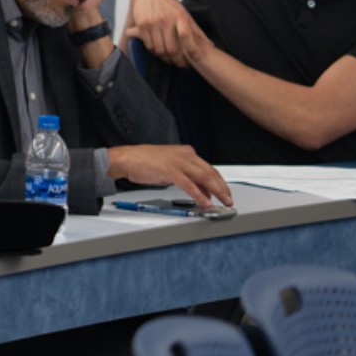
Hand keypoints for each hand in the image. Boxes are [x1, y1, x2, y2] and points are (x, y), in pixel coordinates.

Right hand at [107, 143, 233, 208]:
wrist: (126, 158)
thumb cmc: (143, 161)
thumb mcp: (169, 165)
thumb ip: (185, 174)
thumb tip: (199, 189)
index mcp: (185, 152)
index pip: (209, 168)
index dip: (219, 182)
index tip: (224, 192)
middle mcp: (185, 155)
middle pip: (211, 172)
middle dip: (222, 188)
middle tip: (228, 200)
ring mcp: (178, 162)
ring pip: (205, 178)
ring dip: (217, 192)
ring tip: (223, 203)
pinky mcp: (170, 171)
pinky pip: (190, 186)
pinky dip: (200, 196)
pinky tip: (205, 203)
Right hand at [122, 0, 200, 67]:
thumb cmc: (169, 5)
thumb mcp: (184, 14)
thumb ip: (195, 30)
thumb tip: (210, 45)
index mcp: (179, 16)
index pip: (186, 35)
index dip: (191, 49)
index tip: (195, 58)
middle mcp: (165, 19)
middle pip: (172, 48)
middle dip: (178, 60)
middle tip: (181, 64)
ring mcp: (153, 23)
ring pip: (160, 49)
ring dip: (165, 58)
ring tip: (169, 59)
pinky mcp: (142, 25)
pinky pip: (149, 45)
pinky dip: (154, 52)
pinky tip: (158, 51)